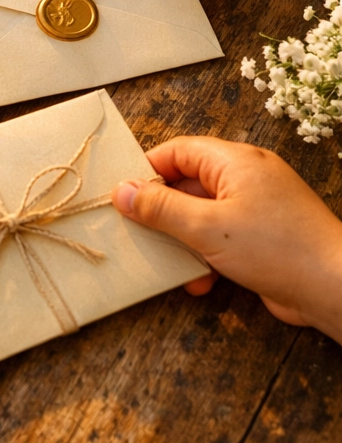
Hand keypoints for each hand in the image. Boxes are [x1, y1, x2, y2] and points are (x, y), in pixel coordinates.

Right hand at [111, 136, 341, 340]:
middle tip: (138, 231)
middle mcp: (246, 178)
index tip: (122, 194)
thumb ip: (159, 208)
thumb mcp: (205, 227)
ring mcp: (257, 208)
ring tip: (171, 262)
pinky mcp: (264, 237)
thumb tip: (121, 191)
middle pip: (187, 184)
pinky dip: (205, 256)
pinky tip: (199, 280)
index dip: (147, 170)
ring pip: (201, 215)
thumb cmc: (278, 249)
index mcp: (234, 161)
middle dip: (162, 212)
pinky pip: (221, 237)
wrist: (339, 290)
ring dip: (183, 241)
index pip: (177, 152)